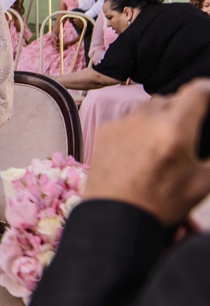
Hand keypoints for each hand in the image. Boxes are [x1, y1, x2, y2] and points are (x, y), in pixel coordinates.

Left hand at [84, 79, 209, 227]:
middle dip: (184, 110)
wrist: (114, 216)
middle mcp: (146, 119)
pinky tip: (142, 151)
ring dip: (160, 118)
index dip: (207, 90)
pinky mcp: (105, 130)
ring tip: (165, 144)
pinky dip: (139, 129)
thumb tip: (206, 143)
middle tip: (188, 132)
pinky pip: (128, 120)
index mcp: (175, 130)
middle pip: (172, 100)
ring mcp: (123, 123)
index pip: (196, 91)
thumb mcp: (202, 183)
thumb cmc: (161, 202)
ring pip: (148, 108)